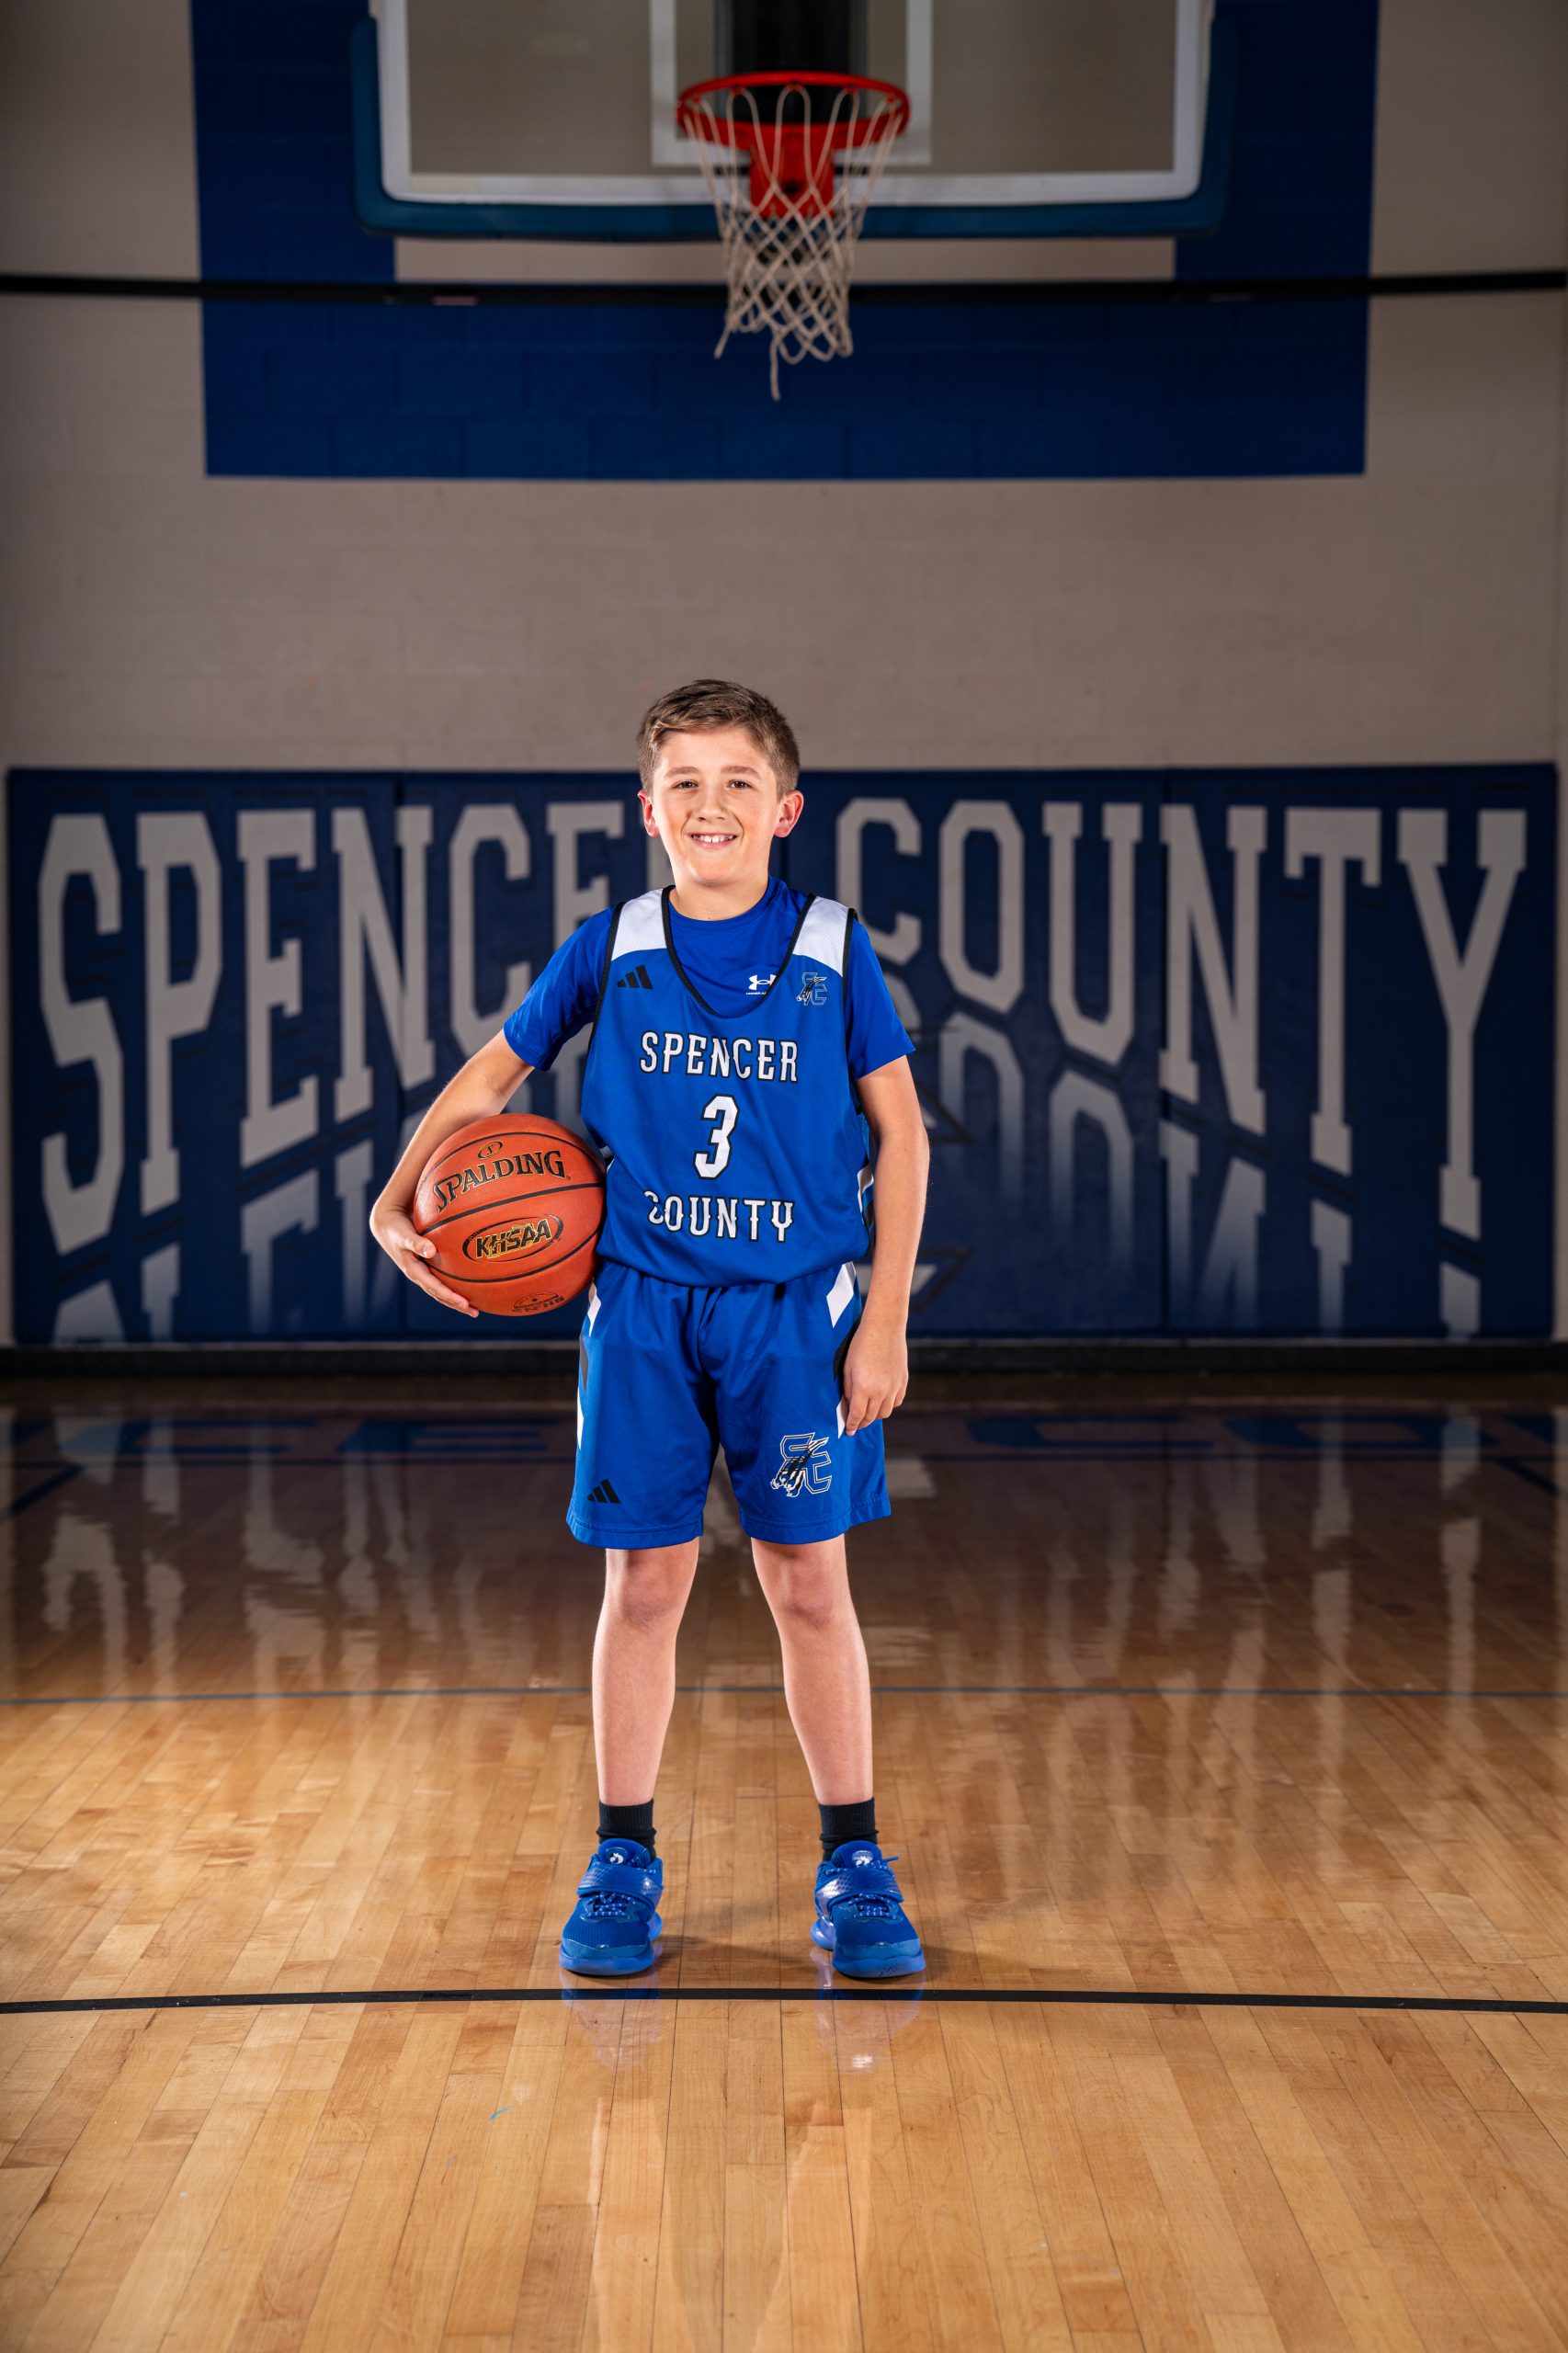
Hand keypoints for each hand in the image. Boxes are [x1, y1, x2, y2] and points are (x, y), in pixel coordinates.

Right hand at [369, 1198, 477, 1317]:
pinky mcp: (425, 1268)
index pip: (435, 1288)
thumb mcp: (404, 1236)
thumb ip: (416, 1243)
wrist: (386, 1227)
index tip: (465, 1304)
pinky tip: (467, 1286)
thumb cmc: (396, 1230)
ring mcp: (422, 1273)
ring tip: (474, 1307)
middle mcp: (418, 1275)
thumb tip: (431, 1251)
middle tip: (475, 1313)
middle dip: (456, 1305)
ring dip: (456, 1300)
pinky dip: (453, 1286)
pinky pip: (441, 1281)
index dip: (450, 1296)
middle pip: (439, 1295)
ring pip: (440, 1291)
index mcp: (414, 1271)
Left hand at [841, 1314, 907, 1433]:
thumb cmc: (861, 1345)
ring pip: (885, 1412)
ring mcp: (894, 1387)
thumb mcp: (847, 1368)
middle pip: (871, 1417)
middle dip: (862, 1423)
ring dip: (875, 1416)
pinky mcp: (903, 1382)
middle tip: (856, 1423)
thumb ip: (849, 1390)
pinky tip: (881, 1400)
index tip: (848, 1431)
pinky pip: (896, 1402)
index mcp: (864, 1387)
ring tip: (868, 1412)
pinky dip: (888, 1405)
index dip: (852, 1425)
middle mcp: (881, 1391)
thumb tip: (850, 1406)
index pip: (857, 1415)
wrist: (884, 1328)